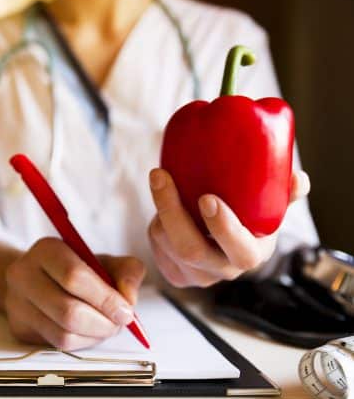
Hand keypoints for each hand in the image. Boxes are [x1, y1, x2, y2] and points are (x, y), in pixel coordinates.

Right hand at [4, 237, 145, 349]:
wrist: (35, 278)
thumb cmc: (73, 269)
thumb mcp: (102, 260)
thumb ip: (126, 271)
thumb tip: (129, 298)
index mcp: (46, 250)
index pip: (74, 277)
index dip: (105, 298)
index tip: (126, 310)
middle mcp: (24, 275)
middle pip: (68, 311)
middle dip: (103, 323)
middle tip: (119, 322)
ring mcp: (17, 303)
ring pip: (63, 334)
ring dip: (95, 336)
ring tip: (106, 327)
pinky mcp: (19, 327)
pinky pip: (57, 345)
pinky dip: (82, 342)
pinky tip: (88, 332)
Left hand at [147, 168, 309, 287]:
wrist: (221, 240)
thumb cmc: (247, 217)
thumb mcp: (269, 206)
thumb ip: (284, 192)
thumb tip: (299, 179)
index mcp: (251, 254)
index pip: (239, 250)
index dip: (223, 227)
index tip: (207, 198)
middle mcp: (223, 271)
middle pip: (191, 250)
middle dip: (172, 211)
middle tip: (161, 176)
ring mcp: (197, 277)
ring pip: (167, 244)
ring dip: (160, 211)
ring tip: (164, 184)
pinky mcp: (175, 275)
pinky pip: (156, 248)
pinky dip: (155, 223)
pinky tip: (162, 211)